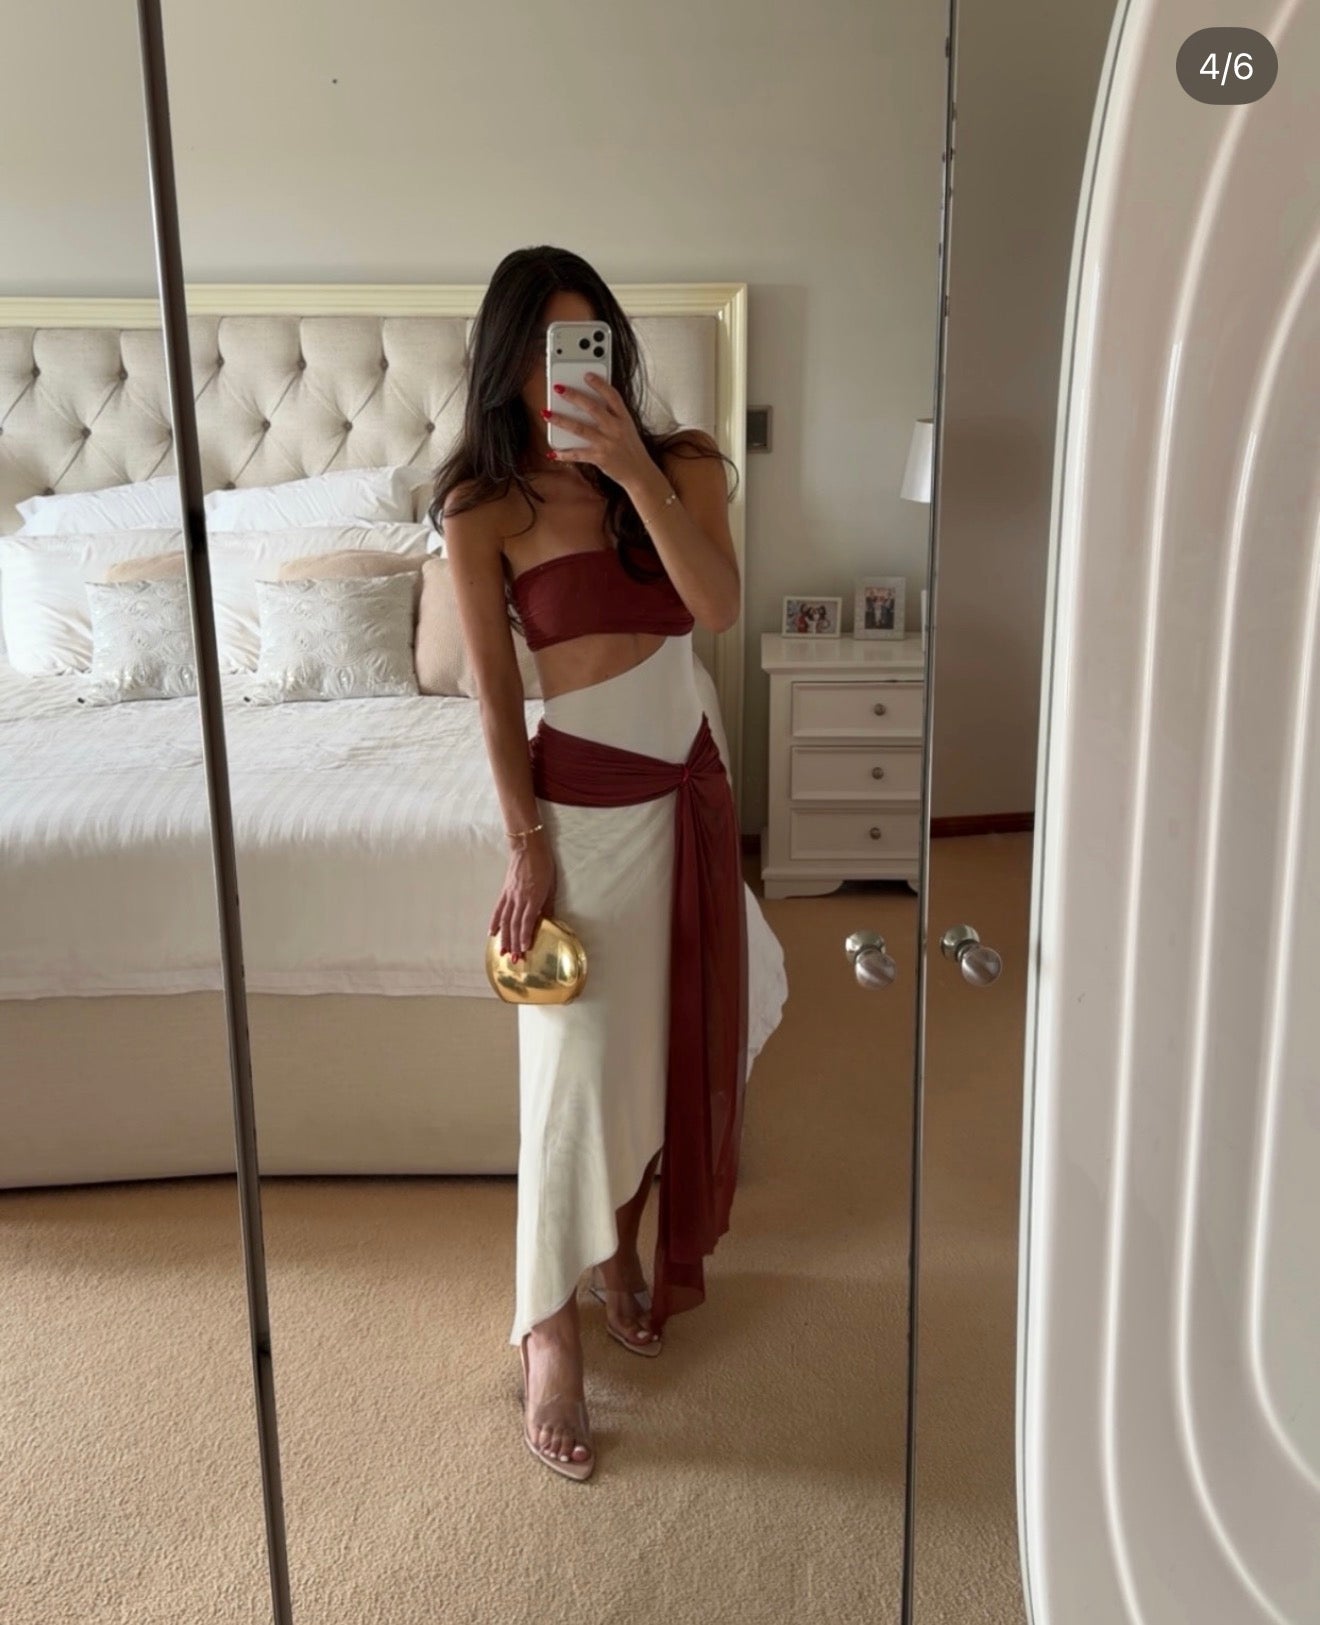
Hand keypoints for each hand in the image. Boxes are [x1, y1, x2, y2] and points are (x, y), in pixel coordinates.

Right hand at [489, 834, 555, 959]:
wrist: (528, 847)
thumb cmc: (544, 865)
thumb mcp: (551, 886)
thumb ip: (548, 905)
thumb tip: (549, 922)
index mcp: (533, 897)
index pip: (527, 921)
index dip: (525, 936)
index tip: (524, 950)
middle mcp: (519, 899)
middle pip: (515, 925)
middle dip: (514, 943)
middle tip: (515, 959)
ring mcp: (510, 895)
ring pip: (505, 920)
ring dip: (504, 938)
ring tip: (502, 952)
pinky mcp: (504, 891)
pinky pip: (498, 909)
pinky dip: (494, 922)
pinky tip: (491, 933)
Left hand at [542, 373, 651, 488]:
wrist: (640, 473)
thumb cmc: (630, 449)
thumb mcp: (628, 428)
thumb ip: (613, 416)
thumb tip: (590, 404)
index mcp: (624, 418)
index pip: (612, 396)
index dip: (599, 384)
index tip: (587, 375)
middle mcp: (615, 429)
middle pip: (592, 408)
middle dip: (574, 397)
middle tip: (558, 388)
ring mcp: (607, 443)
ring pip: (580, 428)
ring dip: (561, 420)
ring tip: (546, 413)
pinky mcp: (599, 458)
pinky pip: (578, 454)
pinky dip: (564, 454)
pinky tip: (552, 452)